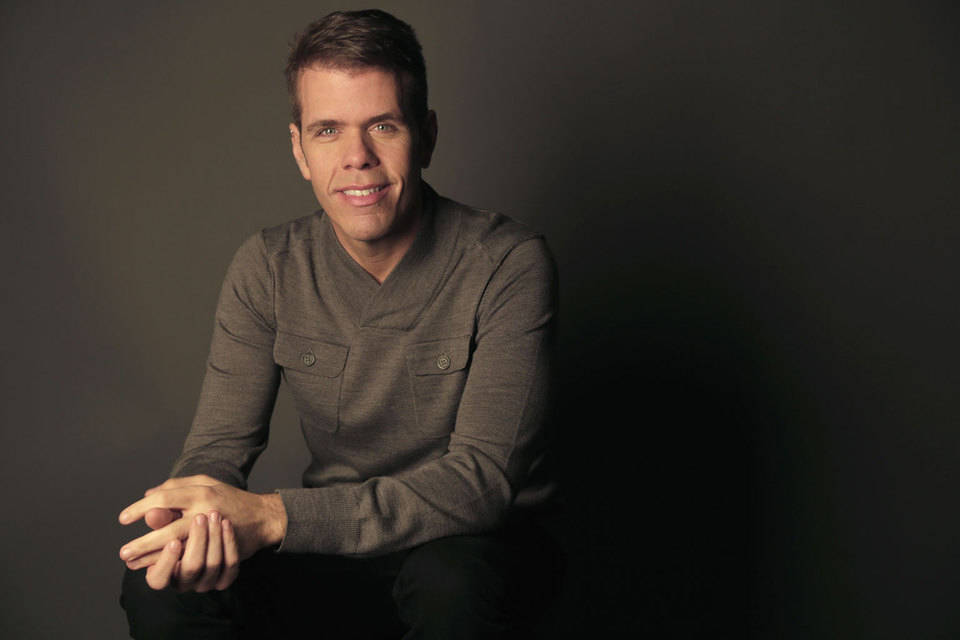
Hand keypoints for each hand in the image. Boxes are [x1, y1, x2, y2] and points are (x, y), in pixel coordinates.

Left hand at [118, 475, 286, 565]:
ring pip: (181, 549)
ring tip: (134, 563)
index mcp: (201, 492)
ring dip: (154, 558)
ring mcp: (215, 534)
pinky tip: (157, 569)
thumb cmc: (229, 498)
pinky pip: (194, 562)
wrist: (262, 517)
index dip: (141, 508)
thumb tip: (147, 496)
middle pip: (170, 530)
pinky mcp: (220, 551)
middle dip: (144, 543)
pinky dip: (173, 566)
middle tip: (123, 552)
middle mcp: (207, 511)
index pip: (164, 499)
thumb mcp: (205, 484)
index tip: (123, 519)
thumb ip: (176, 487)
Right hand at [129, 511, 240, 591]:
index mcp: (163, 574)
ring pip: (212, 565)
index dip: (166, 563)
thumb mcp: (169, 522)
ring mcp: (206, 582)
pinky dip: (229, 542)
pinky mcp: (225, 578)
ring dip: (214, 537)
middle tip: (199, 517)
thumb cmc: (183, 527)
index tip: (174, 541)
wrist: (218, 529)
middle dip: (197, 541)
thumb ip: (161, 520)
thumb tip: (151, 513)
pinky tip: (226, 523)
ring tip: (214, 514)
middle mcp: (184, 582)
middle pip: (190, 569)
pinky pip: (230, 564)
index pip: (158, 580)